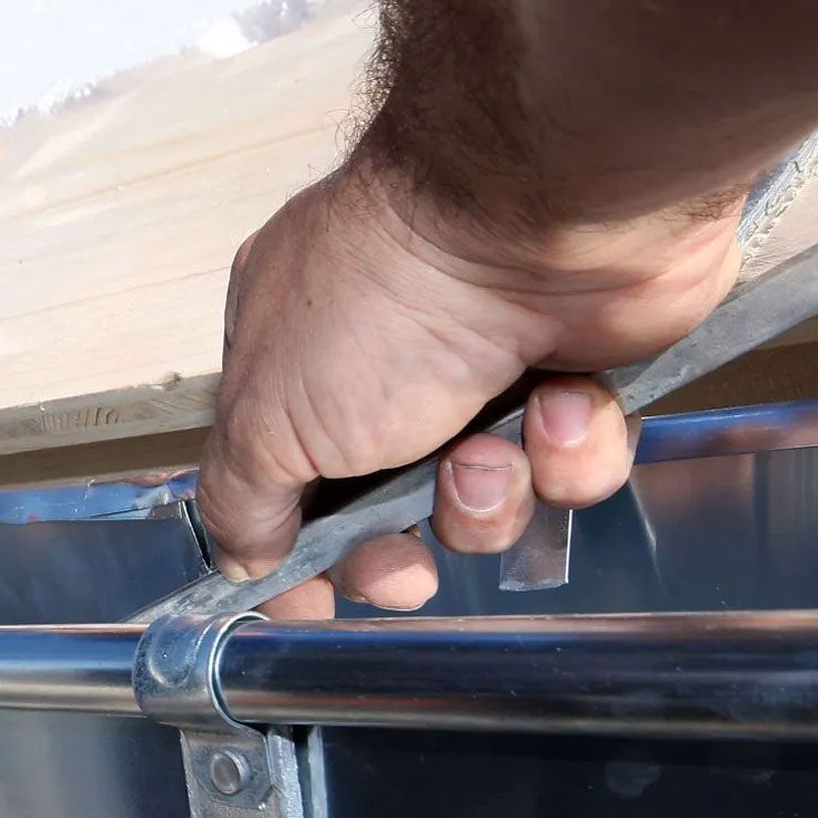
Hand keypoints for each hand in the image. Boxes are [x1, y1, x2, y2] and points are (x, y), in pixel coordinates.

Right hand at [195, 151, 743, 617]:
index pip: (281, 482)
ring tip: (494, 449)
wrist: (544, 213)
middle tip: (410, 557)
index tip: (313, 603)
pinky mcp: (578, 378)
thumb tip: (243, 560)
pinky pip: (574, 470)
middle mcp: (384, 365)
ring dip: (490, 495)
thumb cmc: (389, 301)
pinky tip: (562, 402)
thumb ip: (239, 502)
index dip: (301, 555)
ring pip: (487, 503)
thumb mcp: (265, 421)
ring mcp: (486, 373)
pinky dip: (569, 451)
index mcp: (290, 358)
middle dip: (400, 547)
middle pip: (387, 515)